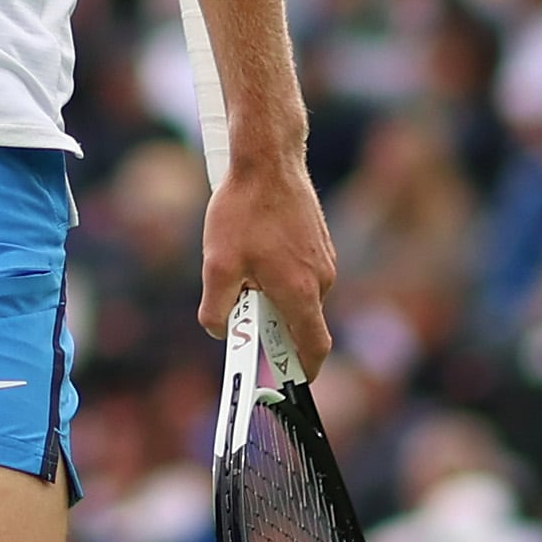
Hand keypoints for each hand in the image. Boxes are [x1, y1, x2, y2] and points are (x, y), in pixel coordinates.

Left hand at [200, 155, 336, 374]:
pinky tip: (255, 249)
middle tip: (242, 314)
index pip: (314, 348)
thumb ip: (216, 309)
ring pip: (300, 294)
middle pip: (302, 322)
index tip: (290, 381)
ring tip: (243, 268)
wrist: (268, 160)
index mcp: (300, 292)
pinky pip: (302, 272)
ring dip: (274, 295)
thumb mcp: (217, 264)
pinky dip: (282, 275)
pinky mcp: (320, 242)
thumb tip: (218, 332)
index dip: (304, 370)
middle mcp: (321, 279)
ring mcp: (324, 259)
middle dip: (274, 326)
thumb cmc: (243, 210)